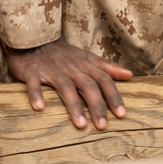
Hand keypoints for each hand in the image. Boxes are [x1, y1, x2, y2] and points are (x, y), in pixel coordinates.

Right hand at [5, 38, 132, 130]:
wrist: (34, 38)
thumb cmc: (63, 53)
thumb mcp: (87, 56)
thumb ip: (107, 66)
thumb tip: (130, 75)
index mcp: (85, 63)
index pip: (104, 79)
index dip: (113, 96)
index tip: (122, 115)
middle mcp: (71, 67)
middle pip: (88, 86)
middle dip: (97, 106)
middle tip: (103, 126)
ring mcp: (52, 69)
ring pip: (65, 88)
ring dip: (74, 106)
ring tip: (81, 125)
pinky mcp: (33, 71)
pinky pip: (34, 83)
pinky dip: (36, 94)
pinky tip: (39, 108)